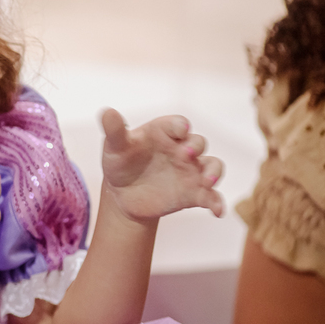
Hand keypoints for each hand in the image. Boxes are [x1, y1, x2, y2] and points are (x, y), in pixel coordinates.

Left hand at [100, 109, 224, 222]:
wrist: (124, 193)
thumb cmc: (121, 162)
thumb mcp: (115, 147)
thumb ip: (114, 131)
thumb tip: (106, 112)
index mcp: (164, 133)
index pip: (177, 124)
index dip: (180, 126)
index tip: (181, 130)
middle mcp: (182, 149)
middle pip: (198, 142)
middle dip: (196, 146)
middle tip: (185, 154)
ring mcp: (190, 170)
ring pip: (212, 166)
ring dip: (214, 172)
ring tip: (207, 182)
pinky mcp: (193, 192)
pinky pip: (211, 197)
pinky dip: (217, 203)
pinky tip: (218, 211)